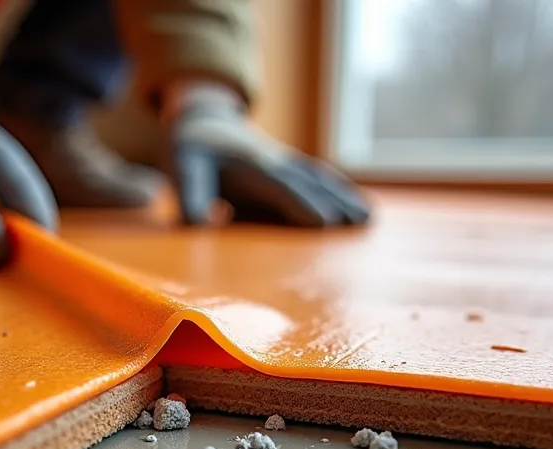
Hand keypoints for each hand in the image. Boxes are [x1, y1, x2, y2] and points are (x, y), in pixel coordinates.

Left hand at [165, 82, 368, 226]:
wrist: (203, 119)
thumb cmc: (191, 149)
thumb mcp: (182, 169)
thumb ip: (190, 196)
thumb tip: (200, 224)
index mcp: (250, 164)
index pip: (281, 187)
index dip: (302, 204)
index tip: (325, 223)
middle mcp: (274, 162)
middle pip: (309, 183)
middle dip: (335, 202)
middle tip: (363, 222)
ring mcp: (284, 164)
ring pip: (319, 179)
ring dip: (345, 196)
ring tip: (370, 217)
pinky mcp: (287, 169)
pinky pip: (316, 179)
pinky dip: (339, 191)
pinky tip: (358, 205)